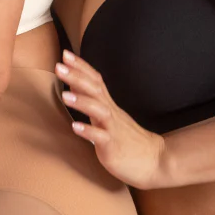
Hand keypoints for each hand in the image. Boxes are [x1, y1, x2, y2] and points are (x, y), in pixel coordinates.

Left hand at [55, 50, 169, 189]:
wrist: (155, 161)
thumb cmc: (126, 138)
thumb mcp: (108, 116)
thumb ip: (92, 100)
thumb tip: (74, 84)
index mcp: (108, 105)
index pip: (95, 80)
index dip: (81, 67)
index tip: (65, 54)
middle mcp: (111, 113)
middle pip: (95, 89)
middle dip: (77, 76)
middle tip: (59, 66)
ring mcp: (113, 129)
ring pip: (99, 111)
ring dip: (82, 102)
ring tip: (64, 96)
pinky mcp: (114, 146)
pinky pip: (101, 137)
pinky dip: (89, 131)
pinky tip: (75, 127)